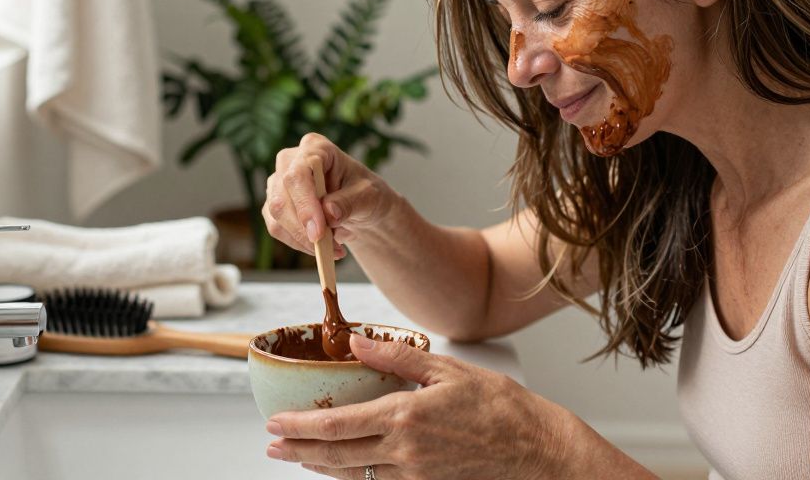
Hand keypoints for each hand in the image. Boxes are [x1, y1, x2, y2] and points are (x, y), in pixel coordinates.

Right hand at [263, 132, 399, 259]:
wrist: (360, 207)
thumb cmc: (365, 194)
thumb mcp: (368, 197)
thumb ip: (350, 203)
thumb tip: (329, 213)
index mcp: (316, 148)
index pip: (298, 173)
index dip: (304, 203)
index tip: (317, 232)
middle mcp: (291, 161)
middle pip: (281, 196)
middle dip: (302, 228)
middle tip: (328, 249)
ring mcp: (279, 182)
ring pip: (276, 215)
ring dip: (302, 239)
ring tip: (333, 248)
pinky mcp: (275, 204)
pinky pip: (277, 228)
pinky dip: (298, 243)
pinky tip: (321, 246)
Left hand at [264, 333, 569, 478]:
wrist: (538, 451)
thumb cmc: (502, 408)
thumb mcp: (448, 369)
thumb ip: (397, 356)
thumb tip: (357, 342)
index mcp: (406, 418)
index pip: (338, 425)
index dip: (301, 427)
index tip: (275, 423)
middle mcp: (405, 453)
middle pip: (336, 456)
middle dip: (299, 451)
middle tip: (271, 445)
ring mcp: (414, 477)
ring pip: (354, 475)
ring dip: (320, 467)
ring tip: (297, 457)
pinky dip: (354, 477)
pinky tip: (343, 469)